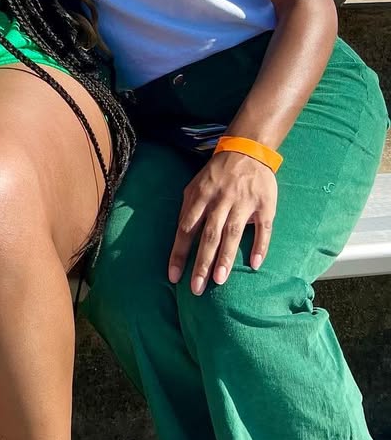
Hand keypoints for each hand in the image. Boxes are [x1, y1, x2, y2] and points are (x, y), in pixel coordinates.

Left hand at [168, 151, 277, 294]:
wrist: (246, 151)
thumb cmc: (216, 174)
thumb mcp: (195, 186)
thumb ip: (189, 210)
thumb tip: (181, 237)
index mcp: (200, 197)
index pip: (186, 229)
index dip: (179, 253)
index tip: (174, 276)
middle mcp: (219, 201)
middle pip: (208, 236)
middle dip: (201, 263)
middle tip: (196, 288)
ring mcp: (243, 204)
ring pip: (232, 233)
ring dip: (225, 257)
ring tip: (219, 280)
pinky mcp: (265, 206)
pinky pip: (262, 228)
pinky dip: (259, 246)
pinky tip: (254, 264)